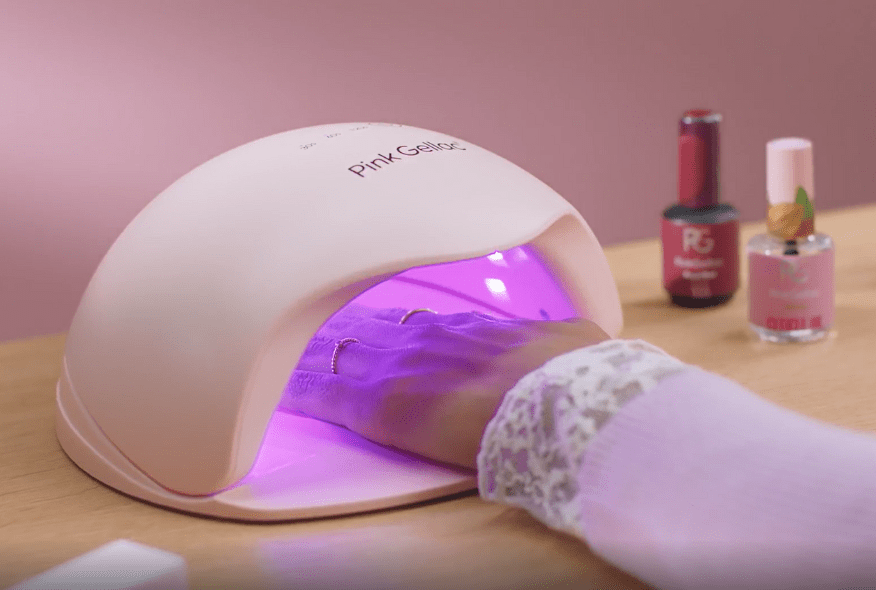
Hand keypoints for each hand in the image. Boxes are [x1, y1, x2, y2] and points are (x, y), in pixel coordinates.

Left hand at [282, 305, 608, 468]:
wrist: (561, 403)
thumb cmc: (576, 376)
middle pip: (368, 326)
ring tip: (284, 351)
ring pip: (336, 350)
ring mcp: (399, 366)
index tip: (378, 333)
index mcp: (468, 329)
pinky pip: (322, 391)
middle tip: (313, 329)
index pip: (415, 324)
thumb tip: (573, 338)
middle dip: (341, 330)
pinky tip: (272, 390)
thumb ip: (556, 338)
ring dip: (312, 352)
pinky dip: (297, 389)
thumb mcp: (574, 342)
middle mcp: (426, 339)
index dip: (392, 331)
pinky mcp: (378, 404)